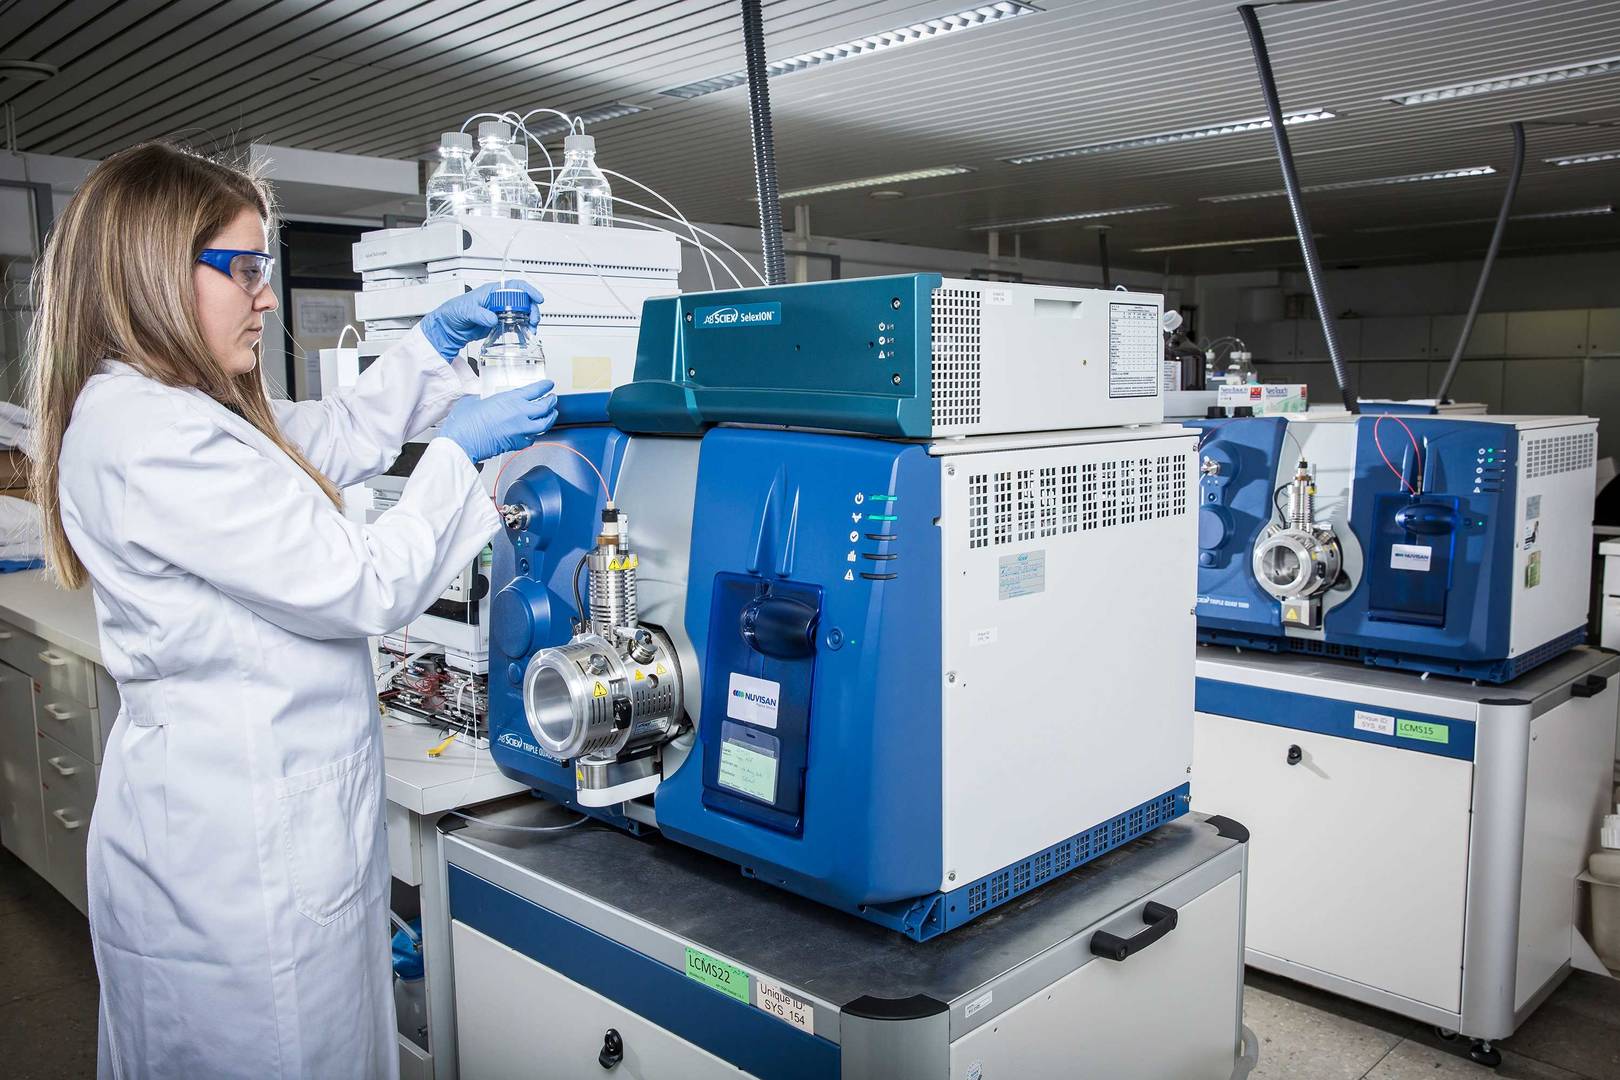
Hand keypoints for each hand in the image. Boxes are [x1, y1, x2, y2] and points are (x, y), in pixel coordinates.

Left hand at [419, 281, 543, 361]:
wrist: (448, 328)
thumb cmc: (453, 312)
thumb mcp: (465, 311)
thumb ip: (479, 314)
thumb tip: (493, 319)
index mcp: (491, 292)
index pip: (515, 286)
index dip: (528, 291)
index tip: (537, 299)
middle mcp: (498, 301)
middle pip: (523, 301)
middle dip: (532, 310)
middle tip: (533, 320)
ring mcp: (499, 313)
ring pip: (522, 313)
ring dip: (529, 321)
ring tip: (531, 329)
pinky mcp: (499, 324)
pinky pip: (515, 325)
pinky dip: (523, 330)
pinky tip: (524, 335)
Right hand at [441, 381, 557, 462]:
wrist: (462, 442)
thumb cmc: (465, 423)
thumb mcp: (474, 400)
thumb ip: (483, 397)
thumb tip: (482, 398)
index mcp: (511, 399)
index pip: (536, 390)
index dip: (545, 386)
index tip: (549, 385)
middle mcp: (520, 414)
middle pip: (545, 407)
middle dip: (551, 401)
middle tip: (552, 399)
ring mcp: (521, 430)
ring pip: (545, 424)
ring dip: (550, 418)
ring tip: (551, 415)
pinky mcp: (517, 444)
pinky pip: (532, 438)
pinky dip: (536, 434)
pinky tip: (534, 432)